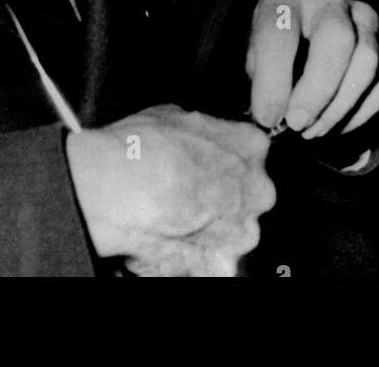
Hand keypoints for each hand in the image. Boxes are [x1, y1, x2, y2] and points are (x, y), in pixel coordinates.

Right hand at [64, 104, 275, 275]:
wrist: (120, 190)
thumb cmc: (143, 149)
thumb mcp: (170, 115)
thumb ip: (196, 130)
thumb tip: (189, 135)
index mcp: (251, 144)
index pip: (250, 152)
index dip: (222, 160)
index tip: (204, 165)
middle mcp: (258, 188)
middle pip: (249, 195)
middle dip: (223, 199)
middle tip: (185, 196)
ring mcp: (244, 231)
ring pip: (233, 233)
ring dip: (208, 232)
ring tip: (170, 224)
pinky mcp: (224, 264)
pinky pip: (214, 264)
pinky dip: (195, 260)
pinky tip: (166, 244)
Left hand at [247, 0, 378, 138]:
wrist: (304, 41)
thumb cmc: (275, 55)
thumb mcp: (256, 62)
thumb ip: (263, 86)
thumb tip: (274, 120)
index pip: (279, 30)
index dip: (273, 79)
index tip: (267, 117)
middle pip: (336, 37)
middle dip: (317, 90)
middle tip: (297, 124)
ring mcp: (365, 13)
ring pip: (368, 60)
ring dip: (340, 106)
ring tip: (313, 131)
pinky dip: (364, 110)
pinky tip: (339, 125)